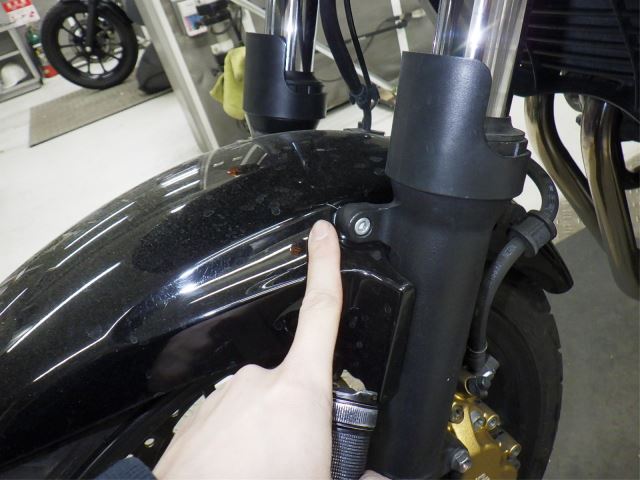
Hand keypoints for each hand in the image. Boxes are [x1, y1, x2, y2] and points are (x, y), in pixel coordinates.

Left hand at [154, 220, 342, 478]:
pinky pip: (226, 424)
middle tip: (297, 459)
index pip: (322, 311)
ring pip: (258, 410)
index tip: (322, 235)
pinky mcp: (195, 418)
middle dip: (300, 417)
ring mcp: (223, 398)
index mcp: (300, 392)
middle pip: (294, 386)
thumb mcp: (326, 479)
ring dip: (265, 437)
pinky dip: (235, 446)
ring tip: (265, 470)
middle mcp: (258, 383)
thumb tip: (380, 477)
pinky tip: (238, 470)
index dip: (325, 266)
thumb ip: (358, 472)